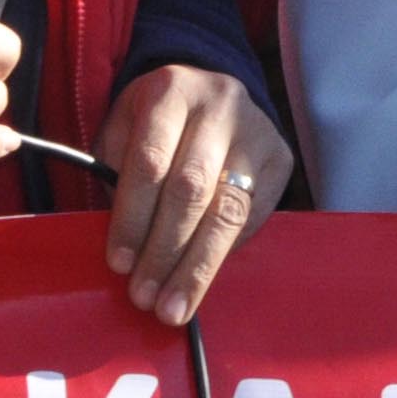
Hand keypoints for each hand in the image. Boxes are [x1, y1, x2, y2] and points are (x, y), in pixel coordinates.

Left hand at [98, 65, 287, 325]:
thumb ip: (115, 177)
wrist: (208, 94)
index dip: (132, 217)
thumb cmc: (153, 125)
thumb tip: (121, 251)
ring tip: (174, 307)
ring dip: (197, 266)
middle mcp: (219, 104)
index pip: (150, 162)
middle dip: (164, 250)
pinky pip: (253, 219)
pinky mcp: (281, 158)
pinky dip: (224, 254)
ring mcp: (256, 131)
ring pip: (227, 210)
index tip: (118, 263)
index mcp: (170, 90)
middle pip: (191, 189)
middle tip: (144, 297)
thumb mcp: (123, 130)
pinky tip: (202, 279)